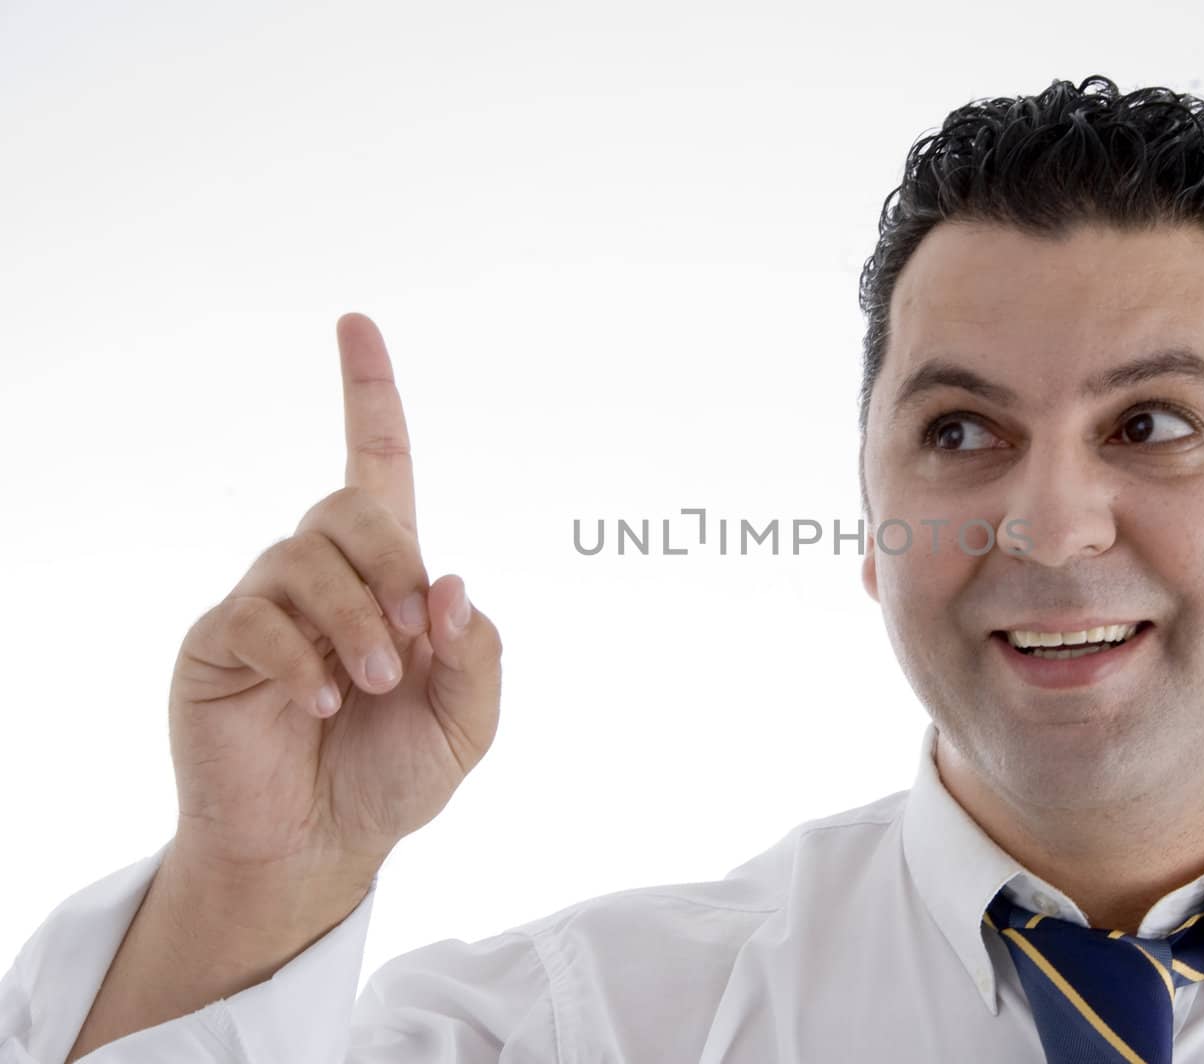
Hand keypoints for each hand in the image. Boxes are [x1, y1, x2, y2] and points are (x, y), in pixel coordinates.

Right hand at [164, 313, 502, 883]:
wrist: (319, 846)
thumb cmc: (394, 776)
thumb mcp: (466, 722)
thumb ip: (476, 654)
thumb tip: (453, 579)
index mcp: (387, 576)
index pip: (375, 463)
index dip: (368, 394)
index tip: (356, 324)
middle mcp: (323, 573)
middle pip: (352, 505)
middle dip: (393, 565)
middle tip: (412, 644)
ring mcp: (266, 602)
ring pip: (307, 556)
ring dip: (356, 620)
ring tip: (371, 688)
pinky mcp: (220, 641)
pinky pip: (257, 614)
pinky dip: (303, 657)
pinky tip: (322, 701)